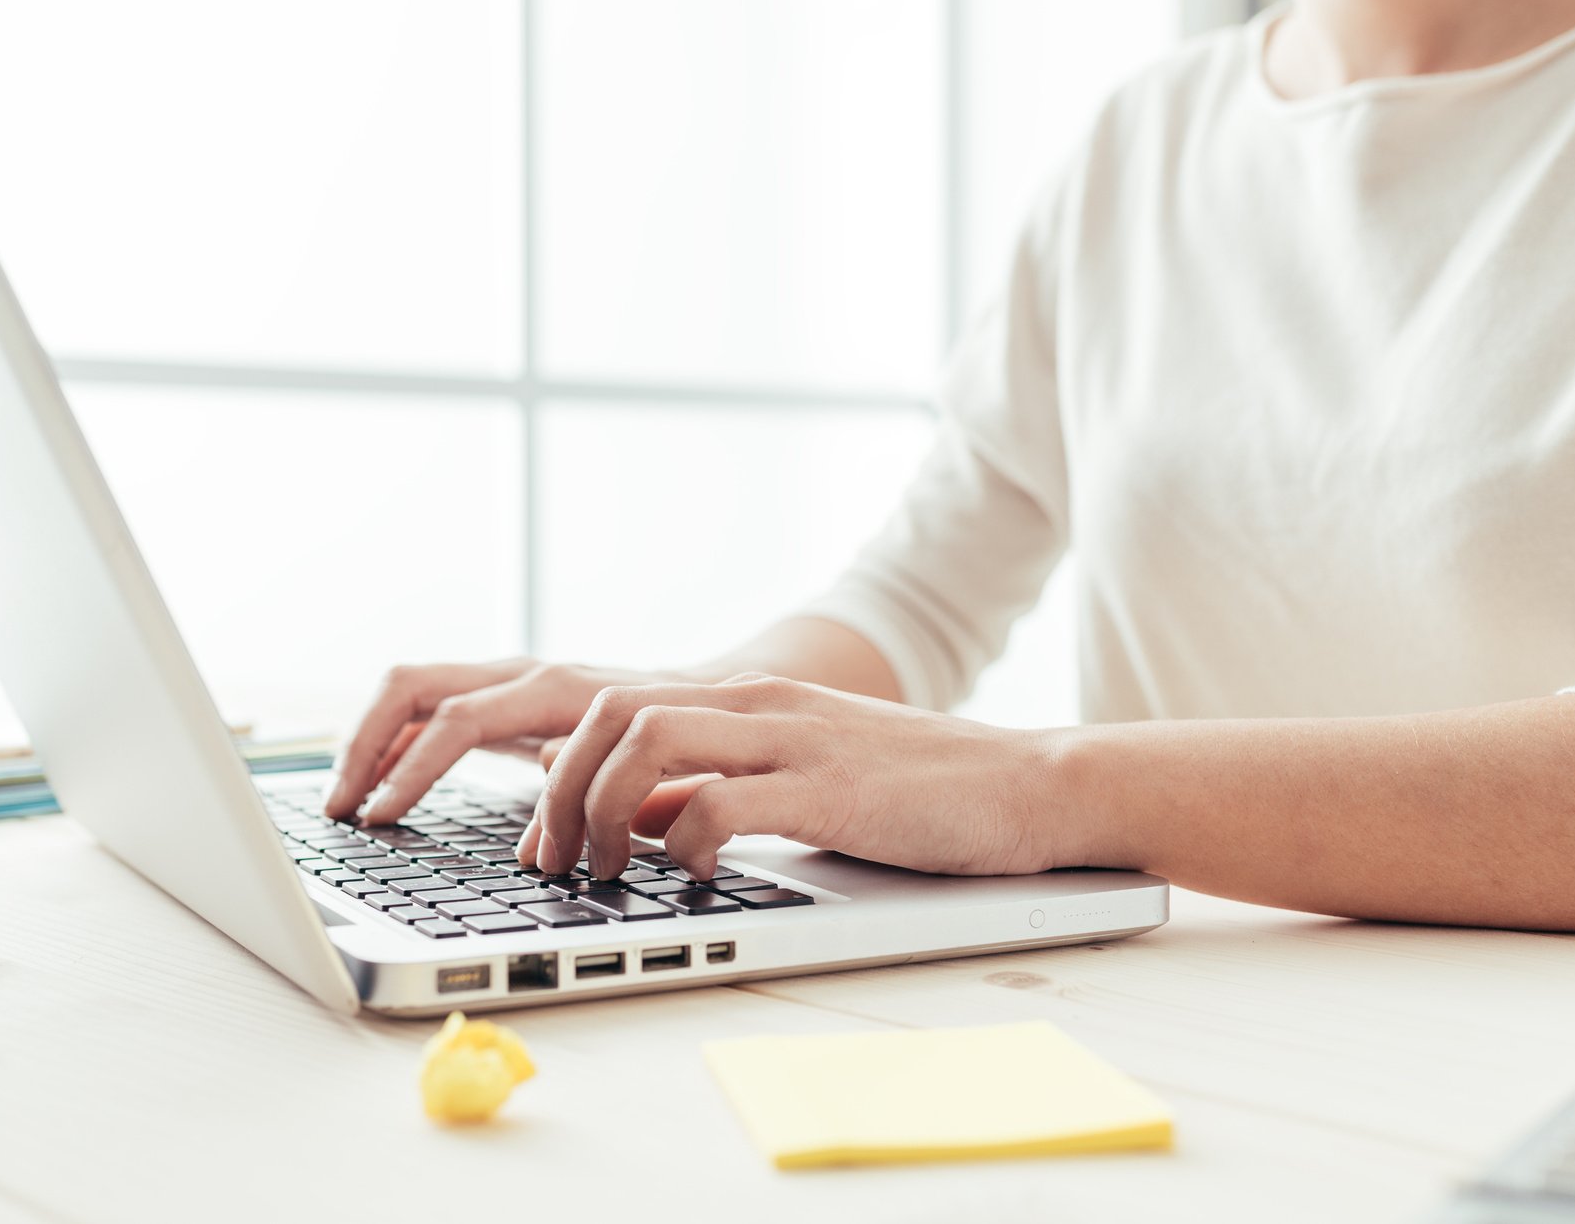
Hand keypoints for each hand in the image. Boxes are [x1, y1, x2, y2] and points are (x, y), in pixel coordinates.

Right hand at [324, 658, 682, 822]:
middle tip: (339, 806)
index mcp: (552, 689)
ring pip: (409, 691)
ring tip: (342, 799)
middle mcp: (517, 674)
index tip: (380, 817)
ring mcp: (502, 681)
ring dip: (367, 741)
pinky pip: (427, 709)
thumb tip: (535, 851)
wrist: (697, 695)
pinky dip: (395, 743)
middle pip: (411, 686)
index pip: (458, 719)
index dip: (413, 769)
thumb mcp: (638, 768)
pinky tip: (378, 786)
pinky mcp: (496, 697)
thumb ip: (585, 797)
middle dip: (364, 744)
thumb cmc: (671, 736)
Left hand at [518, 674, 1069, 880]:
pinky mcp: (831, 790)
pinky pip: (723, 802)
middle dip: (559, 791)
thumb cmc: (918, 793)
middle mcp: (759, 704)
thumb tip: (627, 813)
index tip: (541, 841)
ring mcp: (794, 740)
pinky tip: (698, 876)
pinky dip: (687, 842)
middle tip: (554, 864)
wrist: (1033, 784)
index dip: (555, 773)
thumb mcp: (795, 778)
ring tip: (607, 870)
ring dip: (604, 809)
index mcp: (746, 699)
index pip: (611, 707)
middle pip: (609, 715)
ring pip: (647, 740)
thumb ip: (710, 787)